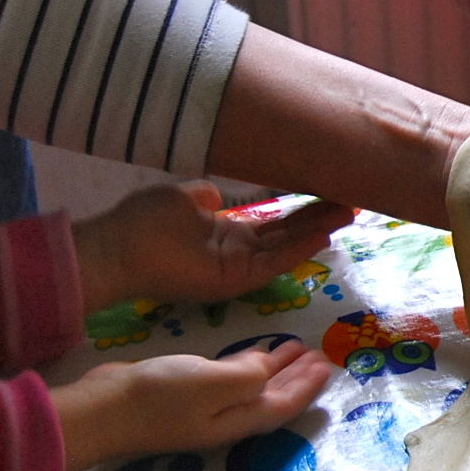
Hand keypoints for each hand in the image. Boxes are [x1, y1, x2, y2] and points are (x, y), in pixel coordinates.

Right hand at [52, 341, 334, 470]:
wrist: (102, 408)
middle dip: (297, 378)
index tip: (328, 367)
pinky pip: (229, 378)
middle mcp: (225, 418)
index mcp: (239, 420)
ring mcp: (203, 407)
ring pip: (252, 387)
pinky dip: (247, 365)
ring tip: (296, 350)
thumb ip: (250, 376)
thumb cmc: (162, 396)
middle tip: (318, 356)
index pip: (284, 405)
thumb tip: (268, 372)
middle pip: (272, 397)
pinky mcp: (184, 392)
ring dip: (275, 370)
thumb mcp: (215, 383)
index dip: (308, 388)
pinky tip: (253, 353)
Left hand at [73, 181, 352, 311]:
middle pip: (286, 234)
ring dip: (317, 231)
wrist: (117, 248)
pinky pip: (273, 264)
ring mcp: (237, 268)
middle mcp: (236, 252)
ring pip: (286, 249)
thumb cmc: (142, 221)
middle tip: (351, 201)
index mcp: (223, 233)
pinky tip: (322, 235)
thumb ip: (204, 196)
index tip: (326, 190)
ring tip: (348, 213)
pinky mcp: (235, 280)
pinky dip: (298, 250)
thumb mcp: (181, 198)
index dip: (298, 208)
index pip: (271, 222)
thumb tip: (217, 194)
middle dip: (318, 217)